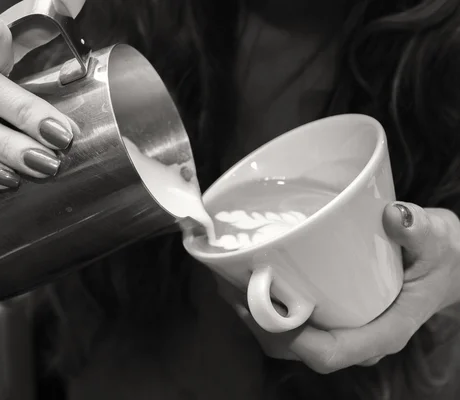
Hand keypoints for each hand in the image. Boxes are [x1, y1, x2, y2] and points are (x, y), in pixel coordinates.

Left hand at [217, 201, 459, 373]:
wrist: (447, 267)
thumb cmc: (442, 259)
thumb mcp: (440, 241)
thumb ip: (421, 231)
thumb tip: (394, 215)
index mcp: (384, 332)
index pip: (328, 353)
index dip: (289, 338)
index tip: (258, 303)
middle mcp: (357, 338)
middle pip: (295, 350)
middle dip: (257, 324)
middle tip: (229, 285)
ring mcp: (343, 330)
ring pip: (287, 341)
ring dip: (254, 316)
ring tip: (228, 281)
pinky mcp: (333, 317)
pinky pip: (292, 325)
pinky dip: (265, 307)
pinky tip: (249, 279)